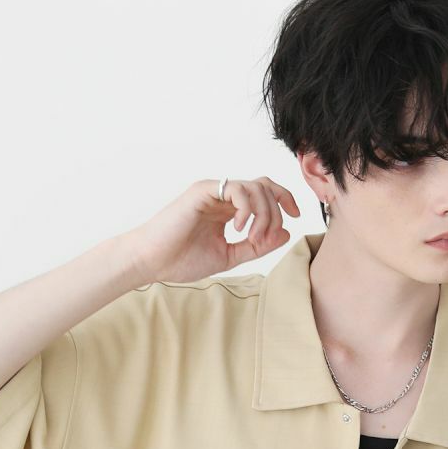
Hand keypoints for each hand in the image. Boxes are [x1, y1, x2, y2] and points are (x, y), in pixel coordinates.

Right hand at [123, 177, 301, 284]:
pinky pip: (238, 189)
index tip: (295, 218)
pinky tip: (239, 229)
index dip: (285, 200)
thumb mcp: (229, 256)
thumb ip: (256, 246)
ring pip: (255, 187)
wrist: (152, 262)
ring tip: (251, 237)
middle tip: (265, 237)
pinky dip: (247, 209)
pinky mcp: (203, 191)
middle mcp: (222, 196)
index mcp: (229, 208)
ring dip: (263, 214)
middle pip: (265, 186)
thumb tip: (286, 233)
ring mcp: (213, 191)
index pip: (265, 193)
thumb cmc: (182, 260)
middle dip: (277, 210)